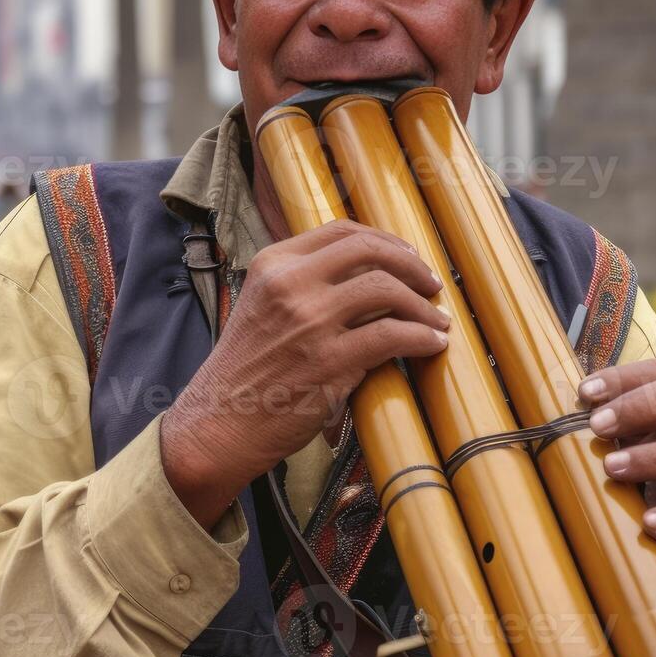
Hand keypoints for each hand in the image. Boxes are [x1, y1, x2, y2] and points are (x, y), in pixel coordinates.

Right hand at [162, 219, 449, 526]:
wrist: (217, 425)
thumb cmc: (245, 372)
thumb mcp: (262, 307)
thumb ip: (303, 285)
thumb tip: (368, 277)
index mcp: (273, 264)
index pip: (342, 232)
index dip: (385, 241)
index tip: (407, 258)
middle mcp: (290, 284)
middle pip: (370, 251)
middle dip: (412, 265)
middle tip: (431, 284)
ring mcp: (309, 321)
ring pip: (386, 290)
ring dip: (422, 305)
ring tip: (438, 321)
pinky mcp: (328, 361)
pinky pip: (392, 337)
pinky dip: (421, 338)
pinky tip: (432, 345)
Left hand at [578, 359, 655, 583]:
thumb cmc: (628, 482)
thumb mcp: (614, 447)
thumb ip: (592, 424)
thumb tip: (541, 402)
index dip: (625, 377)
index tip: (585, 393)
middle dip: (639, 406)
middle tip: (598, 426)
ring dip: (653, 456)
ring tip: (612, 467)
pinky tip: (648, 521)